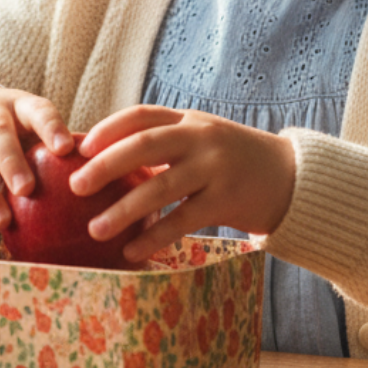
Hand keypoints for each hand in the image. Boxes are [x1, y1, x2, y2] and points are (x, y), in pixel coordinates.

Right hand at [0, 85, 72, 233]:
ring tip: (3, 223)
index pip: (39, 111)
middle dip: (12, 163)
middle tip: (27, 190)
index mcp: (20, 105)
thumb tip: (97, 177)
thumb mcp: (28, 120)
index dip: (52, 128)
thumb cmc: (8, 124)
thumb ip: (53, 143)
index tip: (66, 149)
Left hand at [71, 105, 295, 262]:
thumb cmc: (235, 162)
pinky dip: (155, 236)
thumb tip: (109, 163)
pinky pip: (183, 220)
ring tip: (95, 230)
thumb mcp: (203, 140)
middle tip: (76, 186)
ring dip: (124, 210)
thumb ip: (167, 144)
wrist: (292, 178)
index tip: (80, 147)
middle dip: (106, 166)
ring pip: (161, 187)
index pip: (142, 116)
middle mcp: (201, 138)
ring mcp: (215, 168)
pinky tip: (132, 252)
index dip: (109, 129)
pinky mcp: (227, 199)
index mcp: (189, 120)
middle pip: (145, 145)